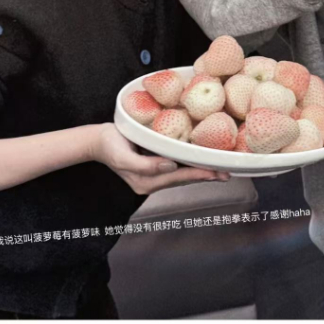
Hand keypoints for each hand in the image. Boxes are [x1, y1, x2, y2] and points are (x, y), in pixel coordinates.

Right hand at [90, 123, 229, 194]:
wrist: (96, 141)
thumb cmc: (108, 144)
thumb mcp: (123, 155)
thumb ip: (144, 164)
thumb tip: (170, 165)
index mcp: (146, 182)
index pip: (178, 178)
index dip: (199, 175)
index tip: (217, 173)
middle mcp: (152, 181)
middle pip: (184, 179)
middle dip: (206, 176)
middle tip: (227, 173)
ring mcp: (153, 176)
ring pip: (182, 175)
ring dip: (201, 172)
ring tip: (220, 170)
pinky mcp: (153, 166)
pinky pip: (176, 169)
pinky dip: (190, 166)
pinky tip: (200, 162)